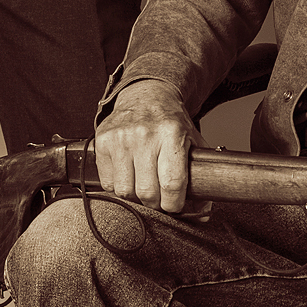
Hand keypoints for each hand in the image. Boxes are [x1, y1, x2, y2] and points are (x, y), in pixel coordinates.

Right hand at [95, 81, 199, 212]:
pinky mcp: (103, 142)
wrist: (146, 95)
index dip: (174, 204)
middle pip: (148, 192)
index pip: (172, 183)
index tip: (175, 206)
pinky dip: (119, 187)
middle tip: (160, 199)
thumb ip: (202, 174)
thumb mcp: (193, 140)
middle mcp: (145, 134)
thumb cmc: (171, 122)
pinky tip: (129, 176)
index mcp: (172, 133)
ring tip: (144, 186)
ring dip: (136, 197)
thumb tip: (203, 212)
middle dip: (156, 203)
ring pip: (126, 191)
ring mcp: (121, 138)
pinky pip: (108, 183)